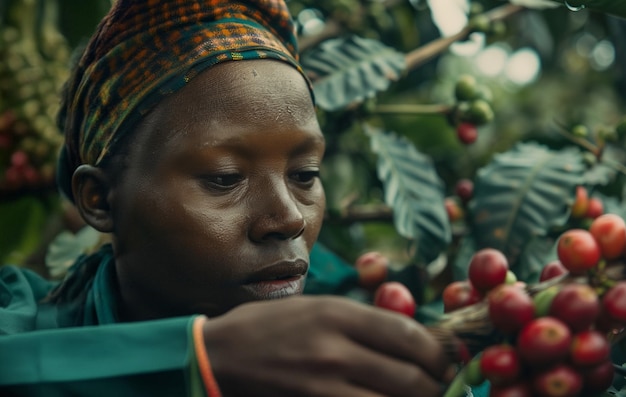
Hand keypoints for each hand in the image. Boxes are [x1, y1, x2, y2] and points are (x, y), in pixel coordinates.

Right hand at [202, 295, 456, 396]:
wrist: (220, 356)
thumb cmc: (272, 327)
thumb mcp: (318, 308)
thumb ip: (365, 322)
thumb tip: (417, 340)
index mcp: (337, 314)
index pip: (409, 335)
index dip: (439, 353)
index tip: (448, 361)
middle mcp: (334, 349)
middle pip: (410, 377)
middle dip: (437, 386)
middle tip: (443, 386)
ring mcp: (323, 385)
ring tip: (422, 396)